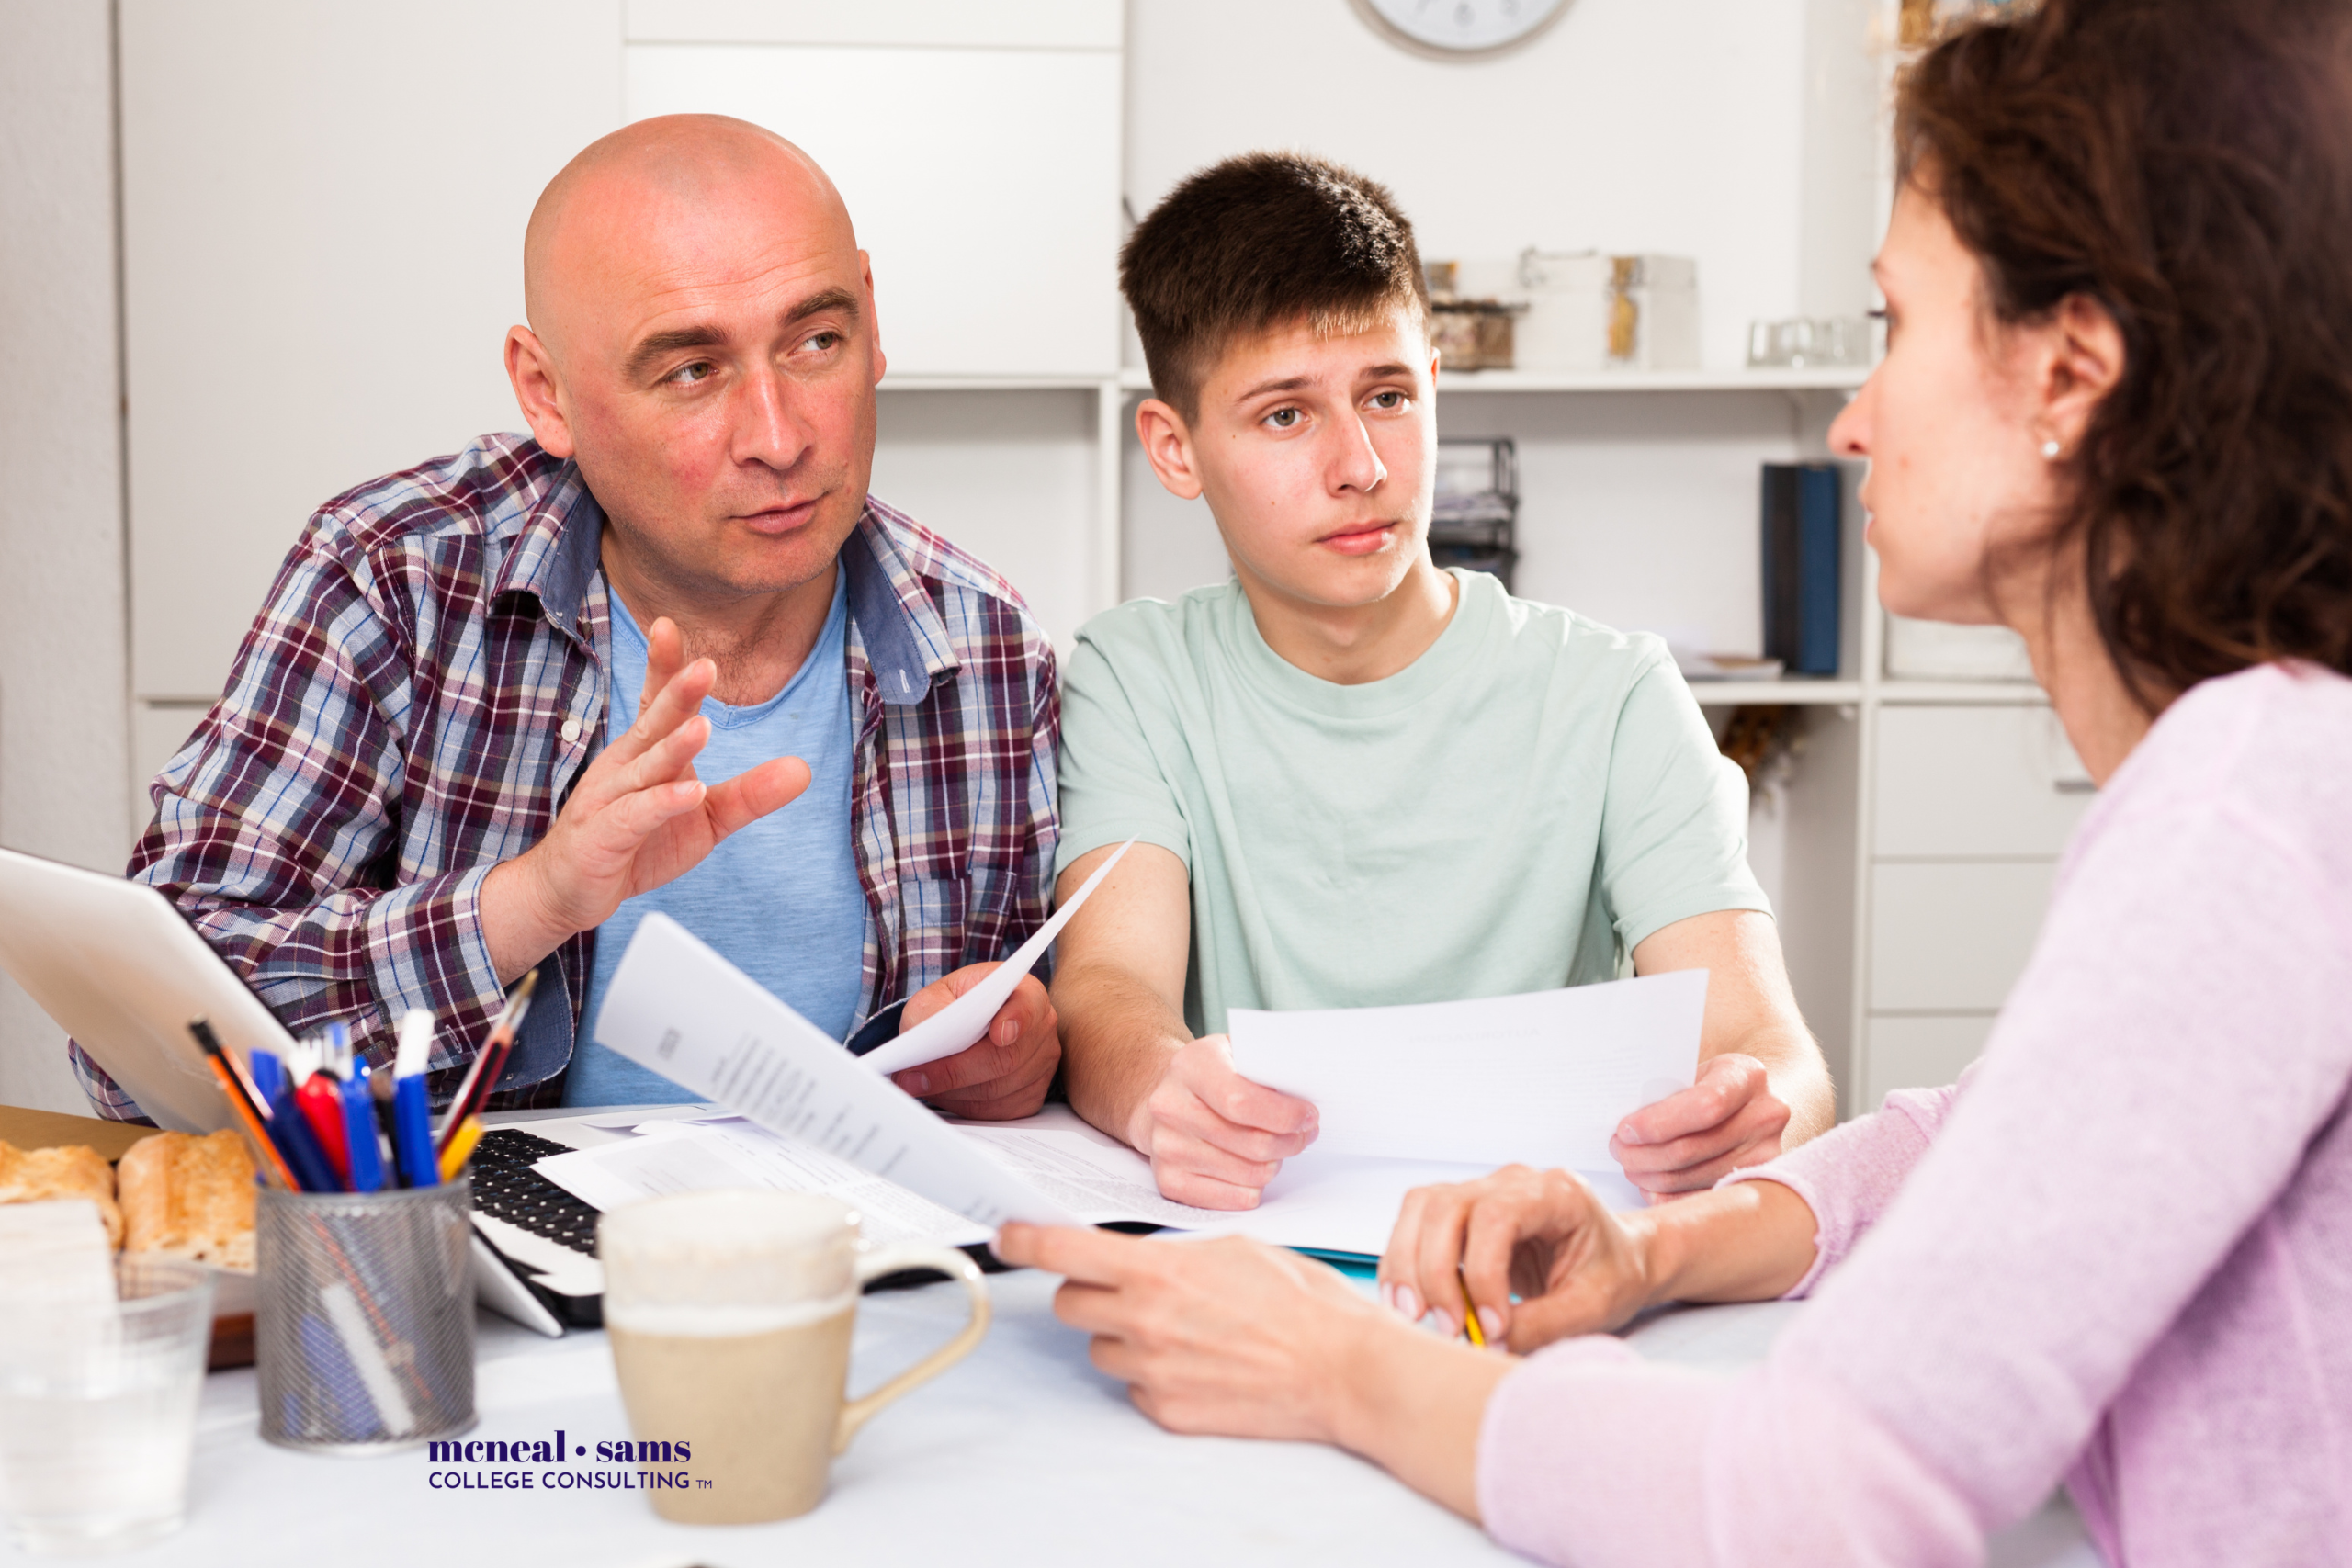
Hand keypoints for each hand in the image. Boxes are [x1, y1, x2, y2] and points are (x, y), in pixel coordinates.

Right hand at [484, 617, 808, 978]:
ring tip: (704, 726)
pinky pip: (635, 816)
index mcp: (644, 753)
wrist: (568, 892)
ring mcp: (609, 799)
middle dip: (676, 692)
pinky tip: (689, 792)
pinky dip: (661, 804)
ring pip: (645, 767)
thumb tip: (804, 770)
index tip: (668, 625)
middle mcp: (624, 767)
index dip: (663, 666)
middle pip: (653, 723)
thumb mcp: (704, 818)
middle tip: (704, 665)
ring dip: (674, 746)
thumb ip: (750, 794)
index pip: (655, 701)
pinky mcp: (604, 837)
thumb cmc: (635, 844)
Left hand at [889, 964, 1060, 1118]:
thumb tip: (922, 1046)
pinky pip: (998, 1110)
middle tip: (915, 1077)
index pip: (1028, 1005)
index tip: (999, 1035)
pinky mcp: (1033, 1096)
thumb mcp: (935, 997)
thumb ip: (930, 1013)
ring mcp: (1042, 1065)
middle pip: (1007, 1058)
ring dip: (954, 1091)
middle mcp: (1042, 1029)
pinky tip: (945, 1093)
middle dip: (956, 1070)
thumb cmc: (954, 1007)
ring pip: (998, 1089)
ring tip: (919, 1084)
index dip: (1017, 1020)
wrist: (963, 1027)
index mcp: (1024, 992)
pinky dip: (965, 1106)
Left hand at [994, 1222, 1375, 1441]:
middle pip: (1071, 1304)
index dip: (1025, 1240)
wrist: (1343, 1370)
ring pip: (1101, 1348)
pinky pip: (1134, 1385)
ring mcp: (1152, 1371)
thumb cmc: (1302, 1303)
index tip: (1006, 1234)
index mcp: (1157, 1273)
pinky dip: (1154, 1373)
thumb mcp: (1235, 1250)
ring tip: (1184, 1330)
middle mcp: (1144, 1323)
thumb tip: (1140, 1261)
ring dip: (1125, 1335)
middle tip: (1133, 1290)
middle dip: (1091, 1293)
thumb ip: (1172, 1255)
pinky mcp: (1166, 1410)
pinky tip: (1201, 1363)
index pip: (1064, 1252)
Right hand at [1125, 1036, 1318, 1209]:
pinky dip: (1253, 1187)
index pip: (1242, 1101)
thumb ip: (1267, 1069)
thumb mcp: (1236, 1054)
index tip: (1308, 1116)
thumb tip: (1306, 1099)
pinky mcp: (1169, 1180)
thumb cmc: (1213, 1075)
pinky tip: (1251, 1167)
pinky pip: (1234, 1199)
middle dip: (1290, 1142)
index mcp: (1191, 1067)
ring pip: (1249, 1174)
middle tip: (1302, 1134)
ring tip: (1273, 1147)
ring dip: (1273, 1164)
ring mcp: (1166, 1147)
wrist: (1164, 1095)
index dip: (1285, 1115)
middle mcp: (1171, 1107)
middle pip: (1252, 1144)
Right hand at [1379, 1166, 1655, 1352]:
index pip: (1497, 1217)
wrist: (1619, 1260)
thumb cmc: (1612, 1276)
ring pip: (1420, 1209)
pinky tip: (1413, 1303)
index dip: (1482, 1273)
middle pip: (1446, 1206)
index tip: (1491, 1327)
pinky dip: (1406, 1264)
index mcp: (1556, 1193)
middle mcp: (1512, 1181)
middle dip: (1435, 1273)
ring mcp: (1482, 1191)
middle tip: (1448, 1329)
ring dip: (1408, 1265)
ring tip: (1416, 1317)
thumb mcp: (1592, 1308)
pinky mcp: (1461, 1213)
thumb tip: (1484, 1345)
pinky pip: (1416, 1225)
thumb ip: (1541, 1325)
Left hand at [1608, 1053, 1790, 1197]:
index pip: (1704, 1105)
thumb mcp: (1690, 1070)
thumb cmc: (1707, 1081)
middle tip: (1618, 1150)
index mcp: (1747, 1076)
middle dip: (1644, 1154)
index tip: (1625, 1130)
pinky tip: (1650, 1186)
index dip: (1659, 1123)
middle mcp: (1766, 1114)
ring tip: (1630, 1166)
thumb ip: (1664, 1090)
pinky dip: (1670, 1196)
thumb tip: (1621, 1125)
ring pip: (1694, 1177)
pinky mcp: (1758, 1181)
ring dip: (1652, 1176)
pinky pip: (1703, 1197)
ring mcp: (1766, 1152)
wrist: (1747, 1099)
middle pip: (1693, 1147)